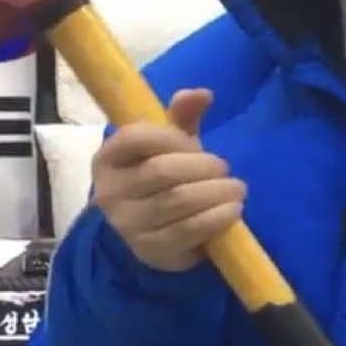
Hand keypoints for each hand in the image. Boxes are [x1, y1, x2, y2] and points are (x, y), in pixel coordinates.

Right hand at [91, 89, 245, 272]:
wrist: (151, 230)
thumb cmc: (160, 176)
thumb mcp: (169, 144)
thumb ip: (182, 116)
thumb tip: (203, 94)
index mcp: (108, 158)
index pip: (136, 138)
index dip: (173, 138)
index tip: (196, 143)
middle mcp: (109, 192)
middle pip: (162, 171)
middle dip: (204, 167)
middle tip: (226, 169)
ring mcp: (127, 224)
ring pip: (177, 202)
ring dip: (216, 193)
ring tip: (236, 190)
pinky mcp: (149, 250)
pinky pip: (187, 232)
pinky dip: (216, 219)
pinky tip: (232, 211)